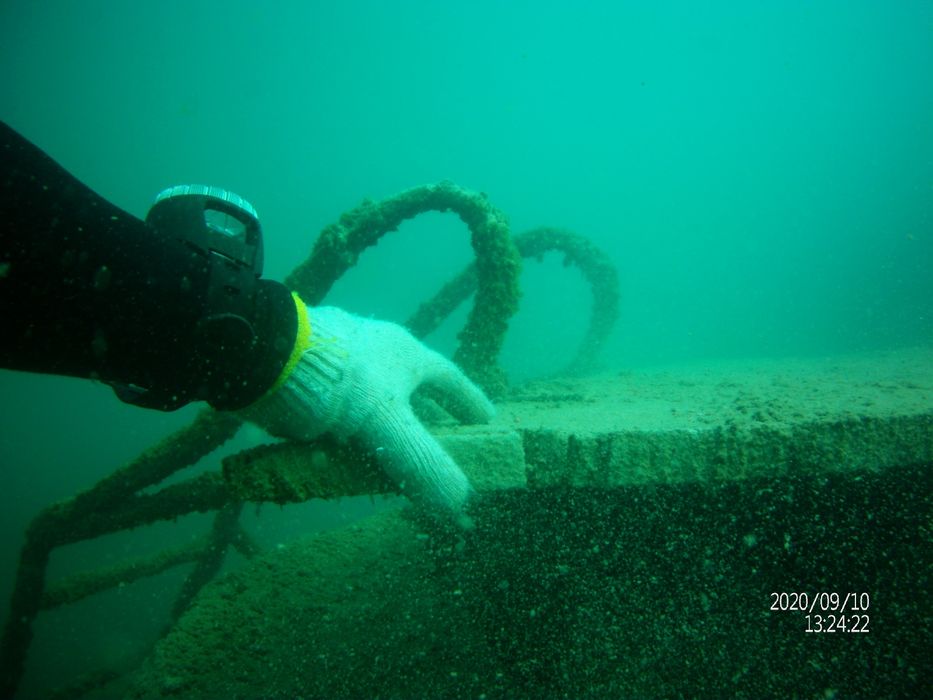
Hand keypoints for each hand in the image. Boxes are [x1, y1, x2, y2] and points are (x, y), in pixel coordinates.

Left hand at [242, 305, 494, 521]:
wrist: (259, 358)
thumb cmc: (336, 382)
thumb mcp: (387, 427)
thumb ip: (423, 465)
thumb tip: (461, 505)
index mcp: (404, 354)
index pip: (449, 379)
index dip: (469, 402)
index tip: (488, 420)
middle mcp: (375, 352)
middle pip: (409, 387)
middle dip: (423, 416)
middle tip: (437, 441)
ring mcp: (338, 361)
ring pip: (369, 398)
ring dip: (380, 427)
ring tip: (385, 457)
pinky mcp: (306, 375)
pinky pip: (335, 408)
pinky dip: (344, 432)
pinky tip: (338, 454)